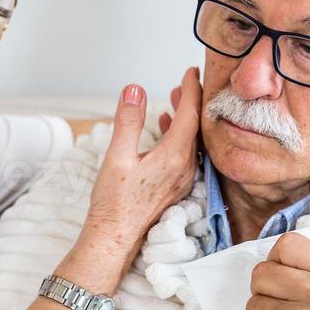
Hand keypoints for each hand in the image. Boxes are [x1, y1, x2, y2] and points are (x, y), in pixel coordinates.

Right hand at [80, 67, 201, 264]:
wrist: (115, 238)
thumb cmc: (114, 203)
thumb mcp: (117, 157)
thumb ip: (128, 121)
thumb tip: (134, 90)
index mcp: (175, 157)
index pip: (190, 115)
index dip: (192, 90)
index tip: (192, 72)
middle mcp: (185, 168)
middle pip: (195, 126)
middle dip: (191, 101)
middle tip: (186, 81)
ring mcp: (182, 179)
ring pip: (190, 140)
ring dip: (184, 118)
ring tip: (174, 100)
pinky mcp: (175, 186)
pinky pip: (185, 153)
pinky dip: (178, 135)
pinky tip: (164, 129)